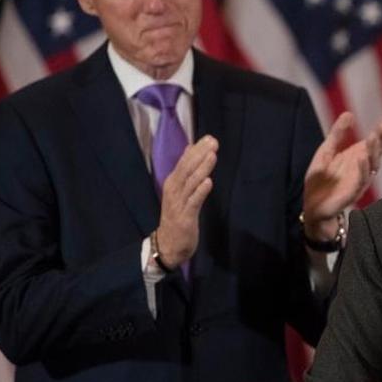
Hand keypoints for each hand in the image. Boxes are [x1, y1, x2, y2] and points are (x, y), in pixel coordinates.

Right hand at [155, 135, 217, 266]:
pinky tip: (208, 182)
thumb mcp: (180, 191)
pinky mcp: (185, 217)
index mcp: (173, 183)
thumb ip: (185, 170)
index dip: (196, 149)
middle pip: (187, 169)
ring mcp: (179, 203)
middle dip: (200, 154)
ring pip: (191, 183)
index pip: (184, 162)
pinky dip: (200, 191)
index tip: (209, 137)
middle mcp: (174, 190)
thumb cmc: (177, 215)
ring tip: (212, 155)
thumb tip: (191, 149)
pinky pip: (193, 202)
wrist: (168, 244)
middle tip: (213, 142)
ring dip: (202, 168)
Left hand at [302, 112, 381, 240]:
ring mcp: (359, 180)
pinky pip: (360, 180)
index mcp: (358, 156)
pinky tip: (361, 158)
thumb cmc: (321, 180)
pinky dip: (362, 169)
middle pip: (378, 151)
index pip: (375, 141)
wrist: (313, 206)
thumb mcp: (327, 151)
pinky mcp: (352, 192)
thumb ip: (338, 134)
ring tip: (373, 136)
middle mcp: (363, 167)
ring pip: (372, 164)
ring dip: (373, 151)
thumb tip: (349, 113)